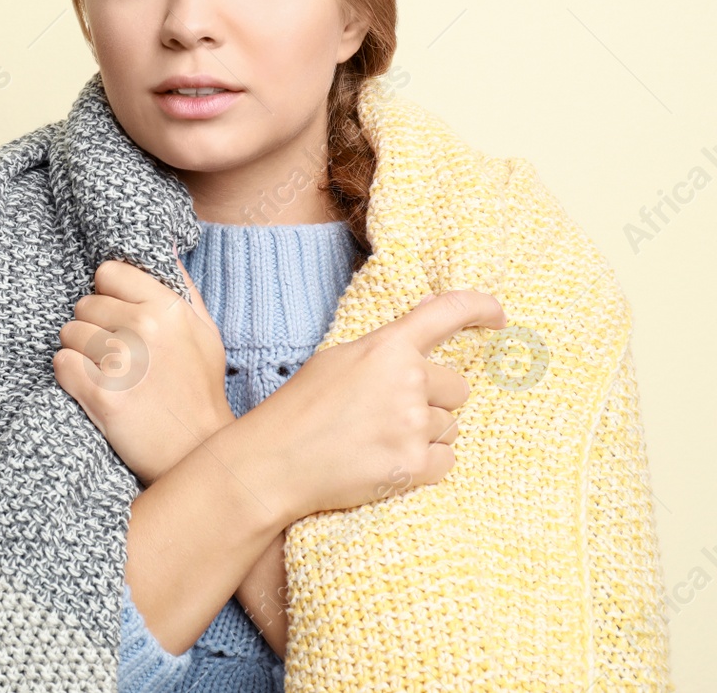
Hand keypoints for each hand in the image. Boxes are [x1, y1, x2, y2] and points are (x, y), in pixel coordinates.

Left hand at [52, 255, 233, 485]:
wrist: (196, 453)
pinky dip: (71, 377)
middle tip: (117, 357)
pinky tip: (95, 390)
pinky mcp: (102, 394)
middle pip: (84, 304)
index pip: (107, 272)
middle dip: (93, 328)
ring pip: (69, 333)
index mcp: (169, 308)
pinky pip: (62, 364)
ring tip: (109, 375)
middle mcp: (145, 328)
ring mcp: (122, 361)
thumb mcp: (205, 334)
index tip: (118, 318)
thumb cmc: (198, 392)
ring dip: (81, 353)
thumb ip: (183, 288)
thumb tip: (167, 247)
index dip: (108, 294)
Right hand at [234, 289, 504, 523]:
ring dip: (423, 434)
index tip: (498, 316)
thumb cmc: (301, 408)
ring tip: (377, 440)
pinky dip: (425, 464)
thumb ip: (390, 342)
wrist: (275, 462)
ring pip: (449, 426)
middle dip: (432, 400)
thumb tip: (432, 310)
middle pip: (456, 387)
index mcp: (386, 347)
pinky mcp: (414, 465)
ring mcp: (412, 425)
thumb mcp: (339, 359)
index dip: (479, 308)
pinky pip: (447, 460)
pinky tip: (388, 461)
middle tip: (388, 414)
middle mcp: (407, 381)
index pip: (446, 313)